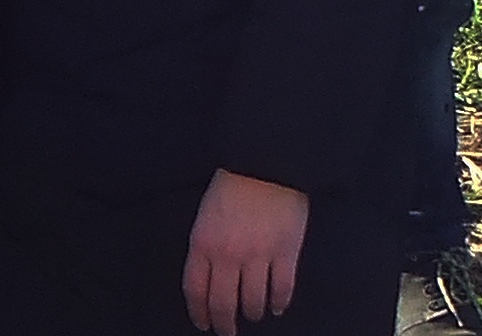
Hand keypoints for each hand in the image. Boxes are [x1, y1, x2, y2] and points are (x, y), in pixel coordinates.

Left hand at [183, 169, 307, 333]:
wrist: (264, 163)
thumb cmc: (231, 185)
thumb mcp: (204, 215)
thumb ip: (204, 247)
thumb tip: (207, 279)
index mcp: (202, 243)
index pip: (195, 291)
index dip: (199, 313)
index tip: (203, 324)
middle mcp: (227, 255)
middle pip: (223, 304)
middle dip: (224, 324)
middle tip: (227, 332)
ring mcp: (258, 256)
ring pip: (253, 302)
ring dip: (252, 313)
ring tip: (253, 313)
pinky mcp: (285, 253)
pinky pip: (282, 290)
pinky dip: (279, 303)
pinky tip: (277, 307)